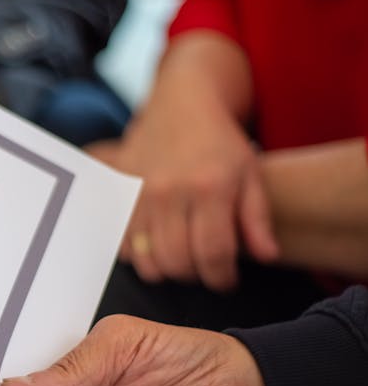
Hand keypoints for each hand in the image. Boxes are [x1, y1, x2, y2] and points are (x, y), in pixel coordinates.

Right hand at [89, 33, 278, 291]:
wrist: (178, 105)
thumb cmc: (220, 143)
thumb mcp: (250, 174)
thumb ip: (258, 219)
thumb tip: (267, 258)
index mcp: (209, 187)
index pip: (215, 254)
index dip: (223, 278)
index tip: (228, 280)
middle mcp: (169, 193)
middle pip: (178, 263)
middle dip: (196, 277)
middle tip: (206, 268)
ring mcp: (138, 196)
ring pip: (148, 262)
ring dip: (167, 270)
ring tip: (184, 258)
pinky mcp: (117, 198)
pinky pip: (125, 248)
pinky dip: (142, 256)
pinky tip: (159, 245)